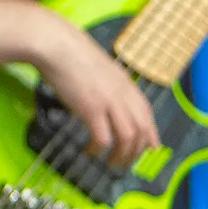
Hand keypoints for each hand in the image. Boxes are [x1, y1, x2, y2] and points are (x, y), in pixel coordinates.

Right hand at [31, 11, 158, 167]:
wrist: (56, 45)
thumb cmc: (72, 52)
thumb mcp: (100, 68)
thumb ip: (110, 83)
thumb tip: (109, 98)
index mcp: (125, 83)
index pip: (146, 113)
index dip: (151, 133)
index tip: (150, 148)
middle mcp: (122, 94)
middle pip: (140, 130)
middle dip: (136, 152)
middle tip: (125, 162)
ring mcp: (108, 103)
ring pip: (127, 139)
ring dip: (121, 156)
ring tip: (111, 163)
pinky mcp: (91, 110)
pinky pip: (102, 139)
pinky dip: (98, 149)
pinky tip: (90, 151)